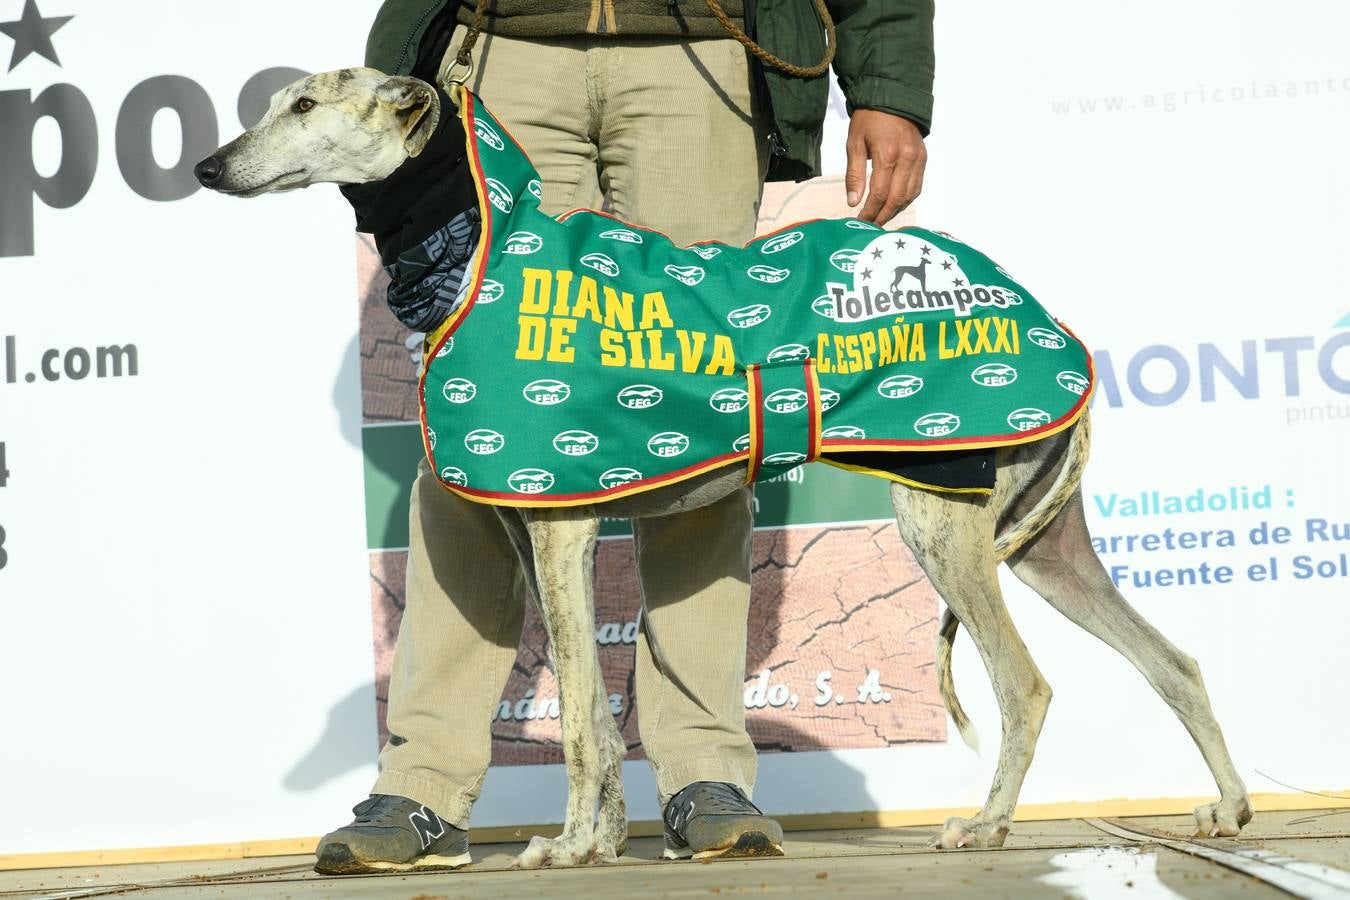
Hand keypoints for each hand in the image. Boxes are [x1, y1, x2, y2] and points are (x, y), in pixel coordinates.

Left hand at [844, 109, 926, 224]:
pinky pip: (916, 186)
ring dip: (895, 210)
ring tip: (880, 218)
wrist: (892, 99)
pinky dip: (905, 199)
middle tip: (871, 226)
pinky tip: (893, 205)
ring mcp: (918, 159)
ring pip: (909, 195)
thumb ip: (854, 175)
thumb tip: (853, 202)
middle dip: (883, 215)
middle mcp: (907, 158)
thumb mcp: (854, 144)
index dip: (870, 211)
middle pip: (897, 198)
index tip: (860, 221)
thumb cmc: (869, 120)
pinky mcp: (923, 158)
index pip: (880, 193)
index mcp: (887, 154)